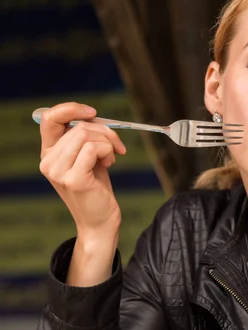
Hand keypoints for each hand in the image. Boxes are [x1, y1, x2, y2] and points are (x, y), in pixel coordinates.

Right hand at [39, 102, 126, 284]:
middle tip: (116, 146)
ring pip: (87, 135)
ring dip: (108, 142)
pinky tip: (109, 164)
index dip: (71, 109)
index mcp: (49, 153)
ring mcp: (58, 171)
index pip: (50, 118)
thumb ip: (85, 138)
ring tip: (110, 158)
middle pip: (78, 126)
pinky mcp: (73, 179)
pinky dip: (108, 151)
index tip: (93, 112)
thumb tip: (92, 115)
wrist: (100, 220)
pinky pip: (94, 148)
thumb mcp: (88, 158)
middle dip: (105, 131)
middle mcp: (48, 161)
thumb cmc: (96, 188)